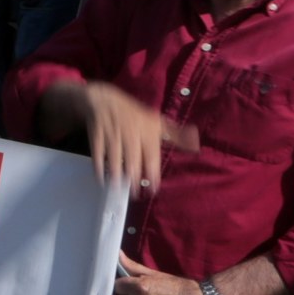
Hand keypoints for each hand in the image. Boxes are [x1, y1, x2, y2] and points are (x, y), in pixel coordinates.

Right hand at [70, 80, 198, 191]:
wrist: (105, 100)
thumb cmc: (134, 114)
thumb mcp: (157, 121)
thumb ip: (176, 135)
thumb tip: (196, 145)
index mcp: (148, 132)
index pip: (151, 157)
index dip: (152, 174)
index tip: (153, 189)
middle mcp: (131, 135)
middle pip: (133, 160)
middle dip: (133, 179)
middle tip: (135, 194)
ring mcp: (113, 135)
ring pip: (115, 158)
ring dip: (116, 175)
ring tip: (118, 188)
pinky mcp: (97, 136)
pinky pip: (97, 154)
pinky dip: (98, 167)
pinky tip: (101, 178)